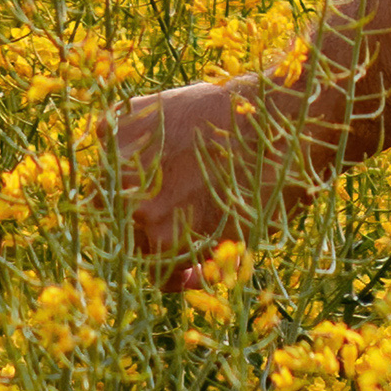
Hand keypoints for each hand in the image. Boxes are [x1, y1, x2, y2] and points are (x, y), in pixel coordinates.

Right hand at [106, 76, 290, 269]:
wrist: (280, 117)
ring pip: (111, 194)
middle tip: (183, 209)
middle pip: (130, 236)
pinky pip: (110, 147)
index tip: (193, 260)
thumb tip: (192, 270)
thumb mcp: (246, 237)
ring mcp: (122, 167)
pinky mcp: (117, 127)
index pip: (156, 272)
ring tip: (172, 171)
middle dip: (157, 231)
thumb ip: (207, 257)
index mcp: (167, 244)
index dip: (179, 270)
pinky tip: (161, 139)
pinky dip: (129, 146)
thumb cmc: (277, 178)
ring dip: (134, 189)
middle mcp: (137, 210)